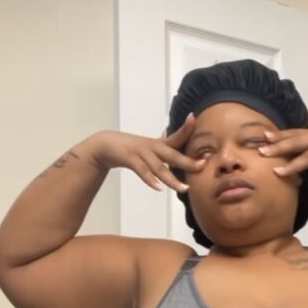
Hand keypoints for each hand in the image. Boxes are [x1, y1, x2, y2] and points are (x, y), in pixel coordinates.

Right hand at [89, 114, 205, 191]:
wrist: (105, 145)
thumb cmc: (131, 149)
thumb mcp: (150, 150)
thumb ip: (165, 154)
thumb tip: (182, 162)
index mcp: (159, 144)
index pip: (176, 136)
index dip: (186, 128)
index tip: (195, 119)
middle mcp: (152, 146)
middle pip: (173, 155)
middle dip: (188, 161)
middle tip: (202, 165)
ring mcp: (141, 152)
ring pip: (159, 167)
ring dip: (172, 179)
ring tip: (184, 188)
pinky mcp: (129, 158)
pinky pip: (141, 170)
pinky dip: (150, 179)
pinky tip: (158, 188)